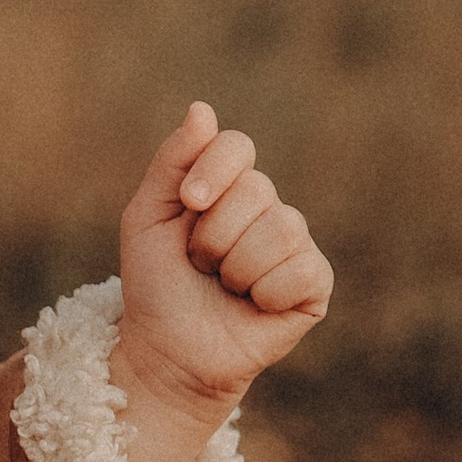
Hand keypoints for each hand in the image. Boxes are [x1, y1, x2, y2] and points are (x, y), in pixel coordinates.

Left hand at [112, 103, 332, 461]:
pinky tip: (254, 307)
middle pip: (255, 190)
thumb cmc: (156, 287)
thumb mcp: (147, 219)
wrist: (166, 354)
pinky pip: (301, 269)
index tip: (187, 203)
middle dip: (212, 236)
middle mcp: (268, 209)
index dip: (212, 170)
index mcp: (229, 187)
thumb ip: (172, 163)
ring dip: (235, 268)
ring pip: (278, 230)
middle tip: (200, 265)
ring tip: (224, 288)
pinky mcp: (314, 286)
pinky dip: (265, 293)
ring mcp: (295, 246)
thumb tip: (202, 108)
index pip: (237, 146)